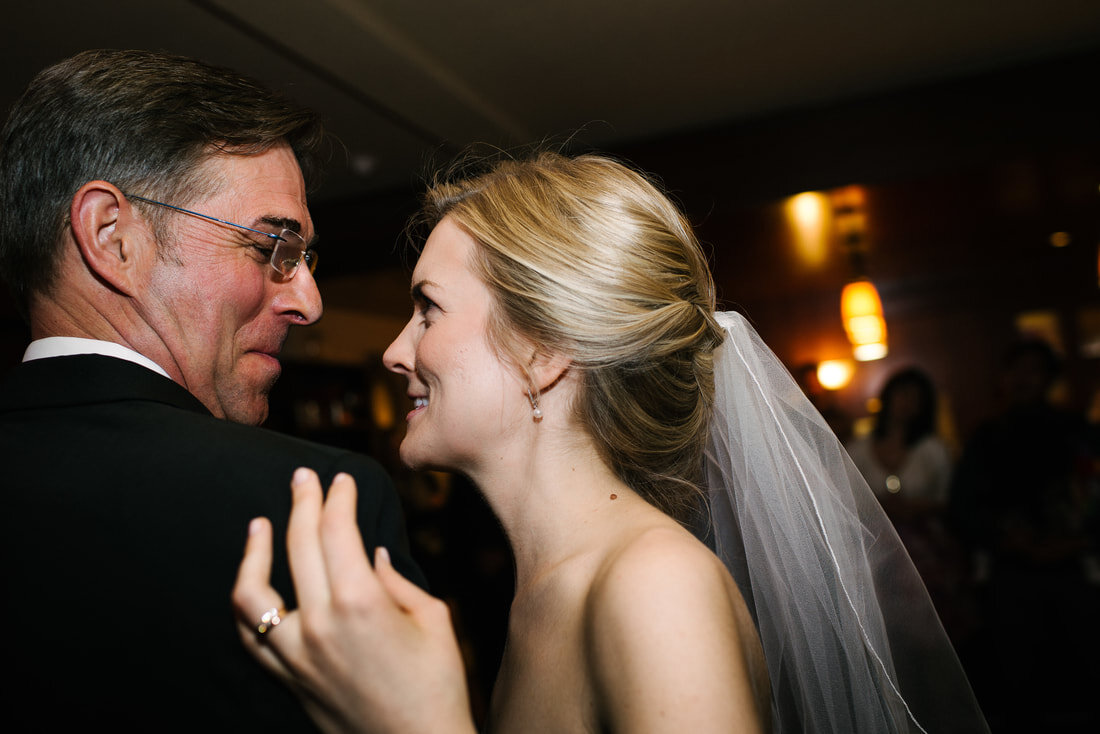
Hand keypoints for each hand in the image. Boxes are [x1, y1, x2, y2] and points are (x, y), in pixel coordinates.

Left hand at [232, 468, 476, 733]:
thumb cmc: (438, 686)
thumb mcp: (434, 620)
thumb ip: (398, 581)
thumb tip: (372, 555)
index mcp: (361, 602)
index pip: (337, 530)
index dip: (338, 497)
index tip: (342, 479)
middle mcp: (321, 624)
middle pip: (298, 545)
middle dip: (301, 502)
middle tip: (304, 478)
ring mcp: (297, 654)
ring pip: (254, 591)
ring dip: (254, 551)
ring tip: (260, 524)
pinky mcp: (289, 678)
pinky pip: (251, 636)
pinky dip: (246, 604)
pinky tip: (252, 583)